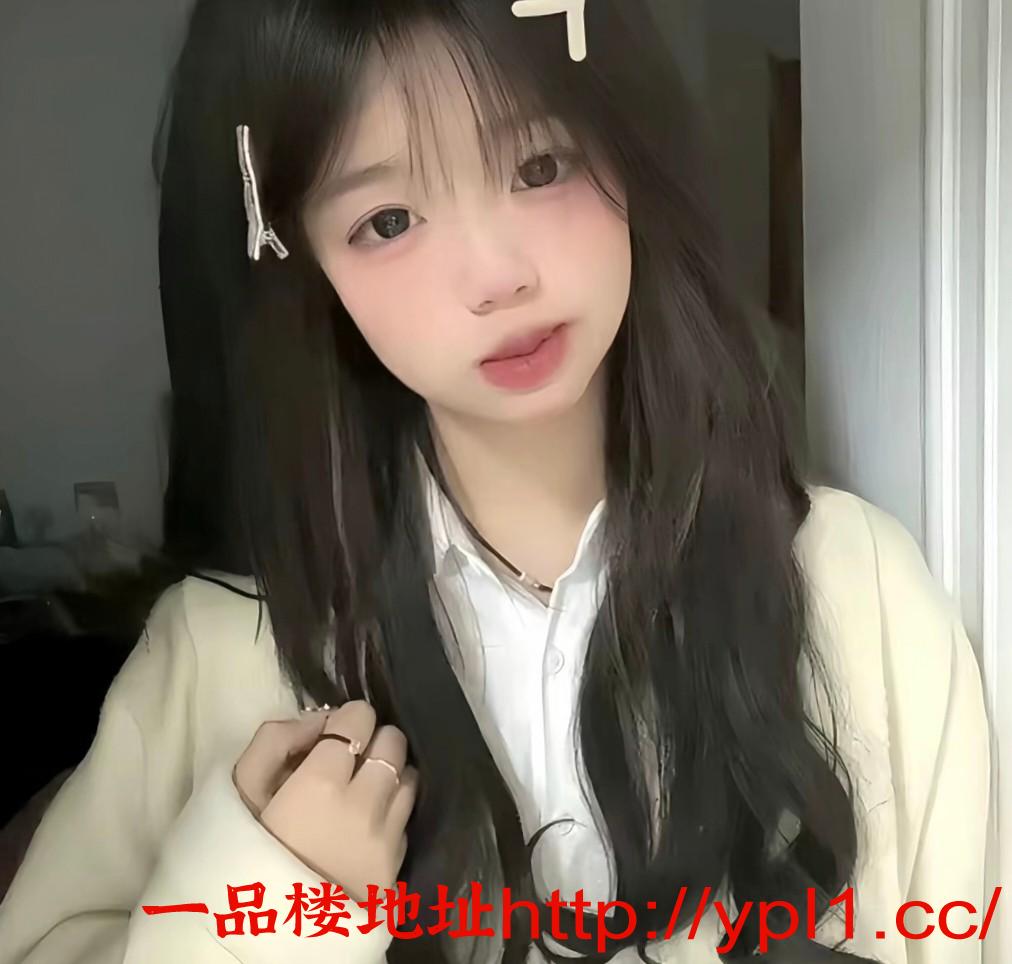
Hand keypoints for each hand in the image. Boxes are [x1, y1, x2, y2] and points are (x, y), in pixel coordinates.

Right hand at [232, 700, 417, 900]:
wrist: (262, 930)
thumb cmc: (244, 854)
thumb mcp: (240, 790)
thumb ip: (274, 741)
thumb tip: (316, 720)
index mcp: (321, 782)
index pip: (360, 718)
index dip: (348, 718)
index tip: (333, 734)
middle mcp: (364, 804)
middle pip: (393, 742)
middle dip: (374, 740)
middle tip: (351, 758)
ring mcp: (385, 838)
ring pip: (409, 777)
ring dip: (390, 773)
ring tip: (364, 789)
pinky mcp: (396, 867)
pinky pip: (407, 819)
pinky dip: (394, 811)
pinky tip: (368, 823)